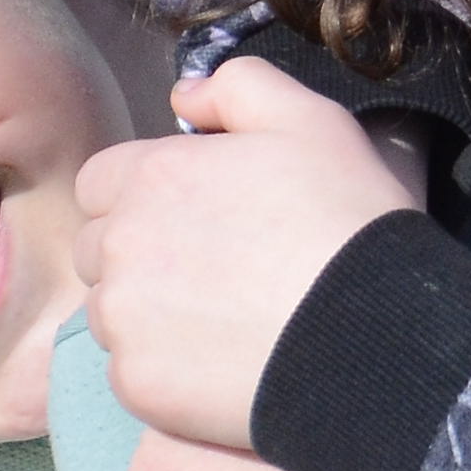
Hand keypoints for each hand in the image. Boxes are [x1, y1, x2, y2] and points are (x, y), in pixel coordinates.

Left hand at [69, 58, 427, 451]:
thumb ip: (238, 87)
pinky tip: (221, 363)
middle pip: (98, 248)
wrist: (372, 333)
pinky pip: (130, 371)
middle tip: (214, 271)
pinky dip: (164, 369)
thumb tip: (182, 97)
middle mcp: (119, 244)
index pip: (101, 182)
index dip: (145, 195)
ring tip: (221, 320)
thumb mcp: (311, 121)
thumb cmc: (345, 221)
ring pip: (110, 312)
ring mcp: (122, 319)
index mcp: (152, 175)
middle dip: (140, 254)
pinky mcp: (135, 383)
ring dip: (148, 313)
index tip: (196, 217)